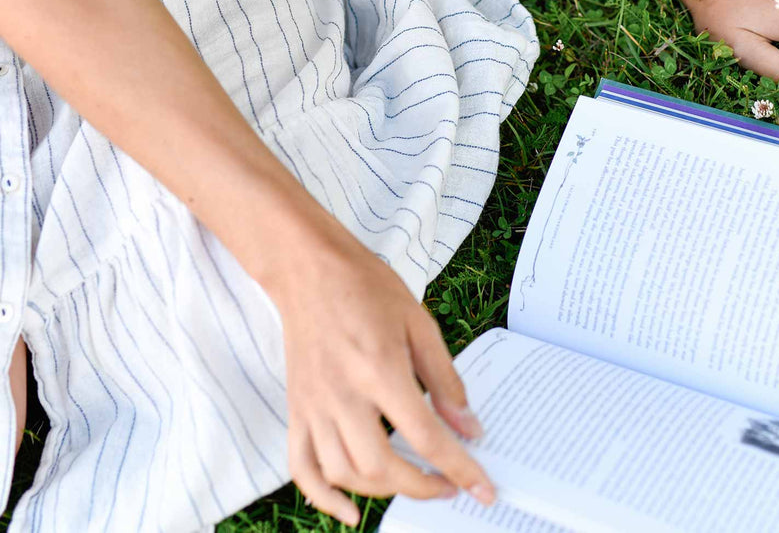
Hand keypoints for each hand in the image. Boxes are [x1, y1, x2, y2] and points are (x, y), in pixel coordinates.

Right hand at [258, 215, 494, 525]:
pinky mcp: (296, 410)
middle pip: (382, 466)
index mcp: (380, 370)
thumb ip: (445, 380)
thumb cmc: (367, 289)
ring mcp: (313, 406)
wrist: (309, 270)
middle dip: (423, 487)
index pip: (425, 436)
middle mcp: (342, 395)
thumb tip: (469, 427)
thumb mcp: (419, 324)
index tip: (482, 490)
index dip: (459, 468)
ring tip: (413, 482)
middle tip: (450, 485)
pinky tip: (350, 512)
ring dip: (383, 490)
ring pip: (344, 473)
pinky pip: (301, 468)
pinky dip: (324, 498)